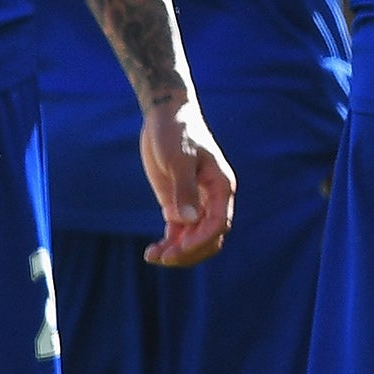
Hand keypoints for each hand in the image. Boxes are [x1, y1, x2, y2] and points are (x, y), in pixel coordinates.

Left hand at [139, 98, 235, 266]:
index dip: (200, 241)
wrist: (165, 115)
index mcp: (221, 186)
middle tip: (162, 257)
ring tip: (152, 256)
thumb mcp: (178, 158)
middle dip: (189, 252)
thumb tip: (189, 220)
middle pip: (210, 238)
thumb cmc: (176, 132)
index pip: (218, 224)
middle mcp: (212, 198)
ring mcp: (196, 202)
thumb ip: (185, 188)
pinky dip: (169, 244)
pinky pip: (179, 232)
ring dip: (178, 252)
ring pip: (195, 238)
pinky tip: (151, 251)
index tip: (176, 249)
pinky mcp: (178, 203)